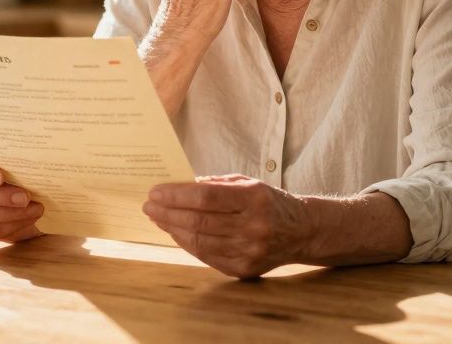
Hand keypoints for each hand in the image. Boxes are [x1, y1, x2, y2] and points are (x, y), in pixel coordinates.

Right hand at [0, 146, 43, 242]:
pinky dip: (10, 226)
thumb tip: (32, 161)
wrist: (12, 192)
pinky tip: (27, 219)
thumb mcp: (7, 160)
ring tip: (35, 209)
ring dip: (11, 213)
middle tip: (26, 197)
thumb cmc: (9, 169)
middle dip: (0, 197)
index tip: (0, 177)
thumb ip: (10, 159)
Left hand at [143, 174, 312, 278]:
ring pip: (199, 241)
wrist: (302, 231)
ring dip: (173, 229)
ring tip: (158, 218)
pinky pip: (206, 256)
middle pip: (199, 221)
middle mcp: (254, 227)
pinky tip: (176, 233)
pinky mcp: (244, 269)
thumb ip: (214, 184)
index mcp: (254, 199)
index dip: (176, 195)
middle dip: (168, 213)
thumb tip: (177, 186)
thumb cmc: (269, 201)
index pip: (205, 197)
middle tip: (149, 206)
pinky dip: (187, 244)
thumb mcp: (247, 183)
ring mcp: (250, 251)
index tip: (155, 192)